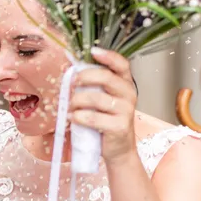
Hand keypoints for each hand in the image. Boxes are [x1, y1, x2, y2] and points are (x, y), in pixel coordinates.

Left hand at [70, 47, 136, 162]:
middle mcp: (129, 94)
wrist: (118, 149)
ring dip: (76, 101)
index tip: (92, 52)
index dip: (108, 56)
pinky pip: (92, 117)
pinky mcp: (119, 127)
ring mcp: (126, 111)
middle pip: (105, 77)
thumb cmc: (107, 120)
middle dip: (83, 78)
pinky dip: (77, 117)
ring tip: (71, 106)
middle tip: (71, 84)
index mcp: (126, 83)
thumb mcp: (104, 98)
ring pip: (95, 98)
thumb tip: (74, 70)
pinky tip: (73, 118)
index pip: (121, 64)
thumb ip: (95, 84)